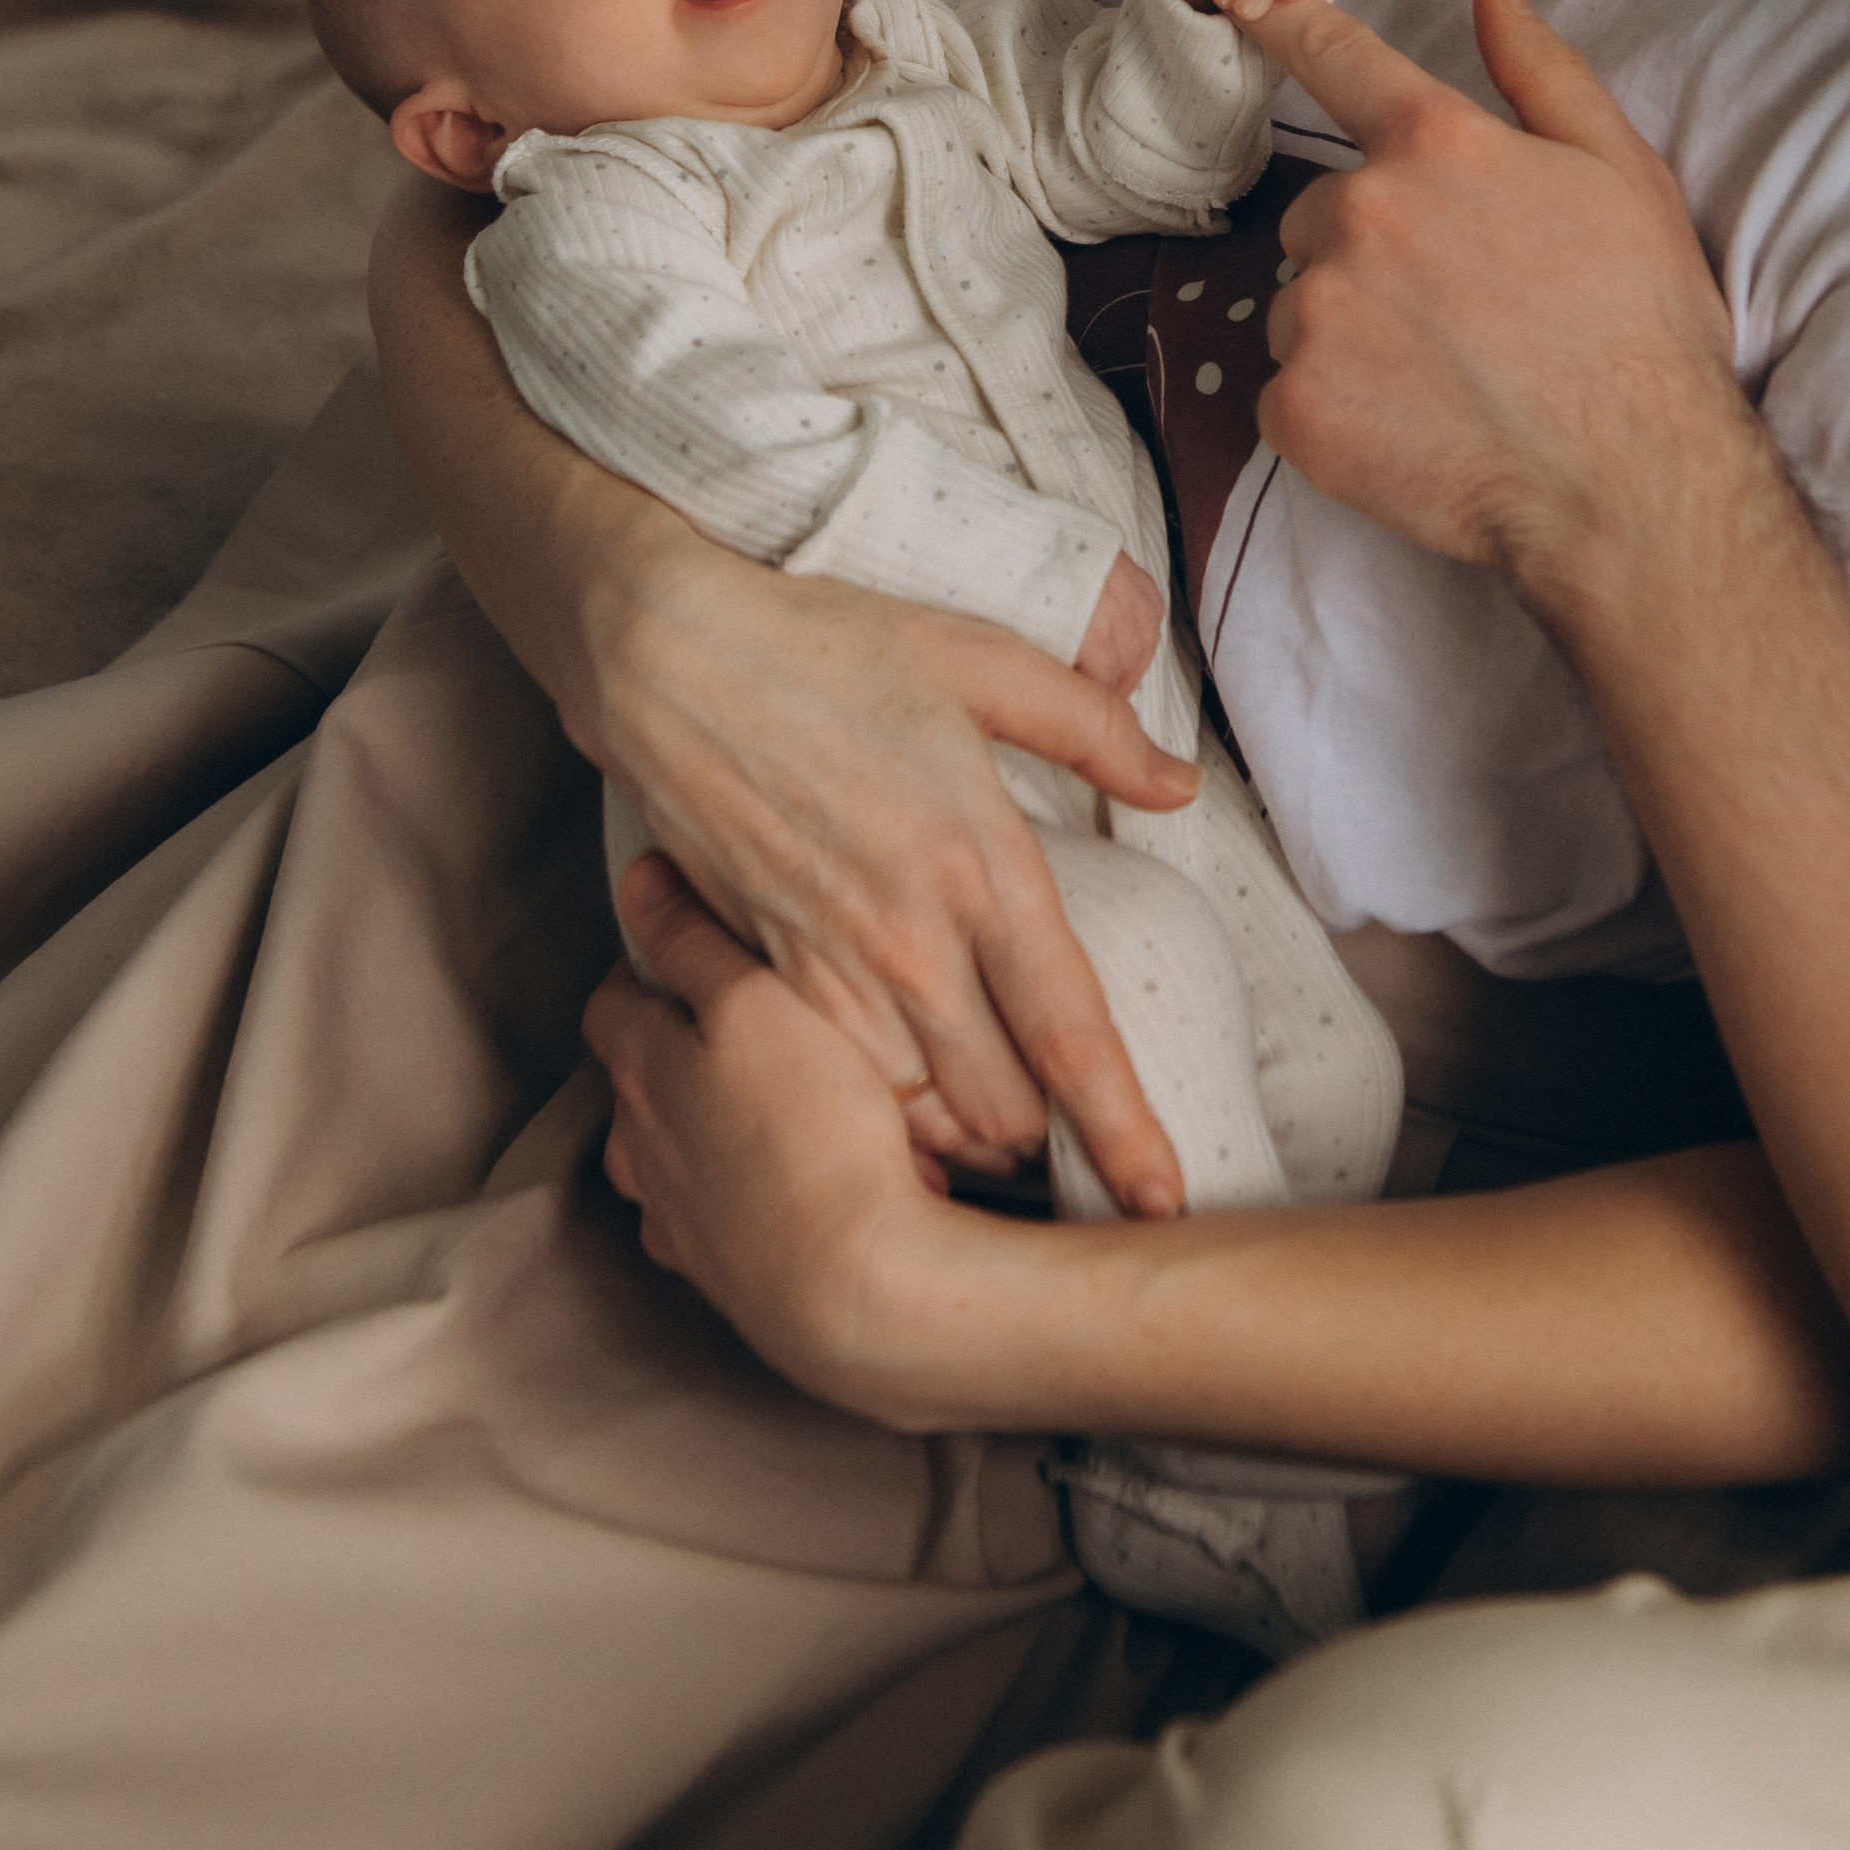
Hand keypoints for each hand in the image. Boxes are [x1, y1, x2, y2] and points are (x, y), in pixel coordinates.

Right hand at [586, 531, 1188, 1216]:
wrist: (671, 663)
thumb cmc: (830, 650)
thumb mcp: (983, 661)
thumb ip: (1093, 730)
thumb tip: (1178, 785)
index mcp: (980, 864)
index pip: (1070, 1034)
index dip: (1122, 1129)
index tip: (1160, 1199)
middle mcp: (910, 938)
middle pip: (1000, 1107)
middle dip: (1044, 1143)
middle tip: (1071, 1143)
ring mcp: (830, 967)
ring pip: (919, 1117)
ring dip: (962, 1138)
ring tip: (995, 1138)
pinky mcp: (765, 976)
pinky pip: (839, 1089)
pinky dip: (881, 1115)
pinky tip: (904, 1107)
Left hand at [588, 855, 1014, 1427]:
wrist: (861, 1288)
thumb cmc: (814, 1132)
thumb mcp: (757, 1002)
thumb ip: (695, 941)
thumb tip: (641, 879)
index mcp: (642, 1073)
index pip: (614, 1002)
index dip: (649, 967)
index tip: (692, 947)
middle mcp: (644, 1153)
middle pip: (637, 1084)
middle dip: (679, 1050)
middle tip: (749, 1025)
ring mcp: (683, 1224)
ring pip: (673, 1160)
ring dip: (708, 1131)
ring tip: (777, 1109)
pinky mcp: (731, 1279)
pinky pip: (719, 1224)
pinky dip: (743, 1198)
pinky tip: (797, 1185)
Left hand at [1255, 0, 1738, 596]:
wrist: (1630, 488)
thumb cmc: (1642, 329)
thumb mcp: (1622, 175)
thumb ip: (1543, 73)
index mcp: (1434, 145)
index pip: (1335, 59)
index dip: (1291, 29)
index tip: (1256, 10)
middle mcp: (1360, 215)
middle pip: (1320, 211)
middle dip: (1370, 246)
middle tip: (1456, 305)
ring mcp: (1318, 316)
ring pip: (1302, 304)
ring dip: (1349, 329)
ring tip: (1441, 375)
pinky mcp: (1296, 409)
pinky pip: (1291, 389)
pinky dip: (1338, 406)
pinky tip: (1412, 426)